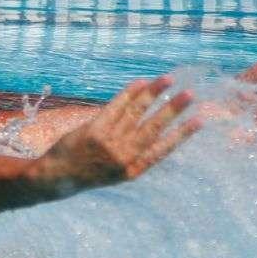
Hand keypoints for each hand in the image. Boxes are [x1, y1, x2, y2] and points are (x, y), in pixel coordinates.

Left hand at [29, 77, 196, 195]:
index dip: (182, 134)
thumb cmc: (90, 172)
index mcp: (133, 170)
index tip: (200, 120)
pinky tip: (142, 82)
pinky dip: (129, 93)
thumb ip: (135, 154)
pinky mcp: (94, 131)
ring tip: (169, 79)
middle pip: (153, 128)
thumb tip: (159, 130)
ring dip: (154, 93)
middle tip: (191, 94)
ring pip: (137, 113)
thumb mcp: (116, 173)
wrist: (57, 178)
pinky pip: (116, 107)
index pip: (163, 149)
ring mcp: (108, 143)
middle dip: (173, 109)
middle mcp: (123, 156)